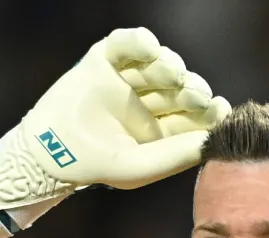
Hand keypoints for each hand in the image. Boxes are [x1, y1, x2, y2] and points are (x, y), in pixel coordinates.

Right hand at [0, 29, 229, 237]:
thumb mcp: (139, 166)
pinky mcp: (104, 60)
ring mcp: (126, 79)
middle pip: (178, 87)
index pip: (192, 115)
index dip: (209, 110)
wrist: (48, 153)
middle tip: (197, 94)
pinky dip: (139, 41)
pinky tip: (150, 47)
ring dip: (169, 65)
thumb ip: (176, 155)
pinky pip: (126, 44)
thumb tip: (215, 141)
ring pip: (156, 64)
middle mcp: (146, 102)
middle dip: (191, 89)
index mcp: (160, 129)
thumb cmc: (95, 166)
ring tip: (172, 74)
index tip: (221, 108)